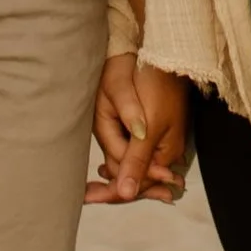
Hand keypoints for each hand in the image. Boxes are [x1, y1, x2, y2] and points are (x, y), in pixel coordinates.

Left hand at [86, 58, 189, 205]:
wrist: (161, 52)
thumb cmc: (156, 85)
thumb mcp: (147, 126)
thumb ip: (136, 159)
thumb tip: (126, 193)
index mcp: (166, 153)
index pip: (138, 183)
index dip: (113, 192)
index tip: (87, 197)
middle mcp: (164, 150)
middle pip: (136, 177)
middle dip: (112, 187)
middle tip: (85, 195)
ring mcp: (159, 139)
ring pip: (132, 165)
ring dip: (115, 173)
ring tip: (91, 184)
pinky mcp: (151, 127)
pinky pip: (133, 152)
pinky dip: (119, 159)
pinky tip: (105, 166)